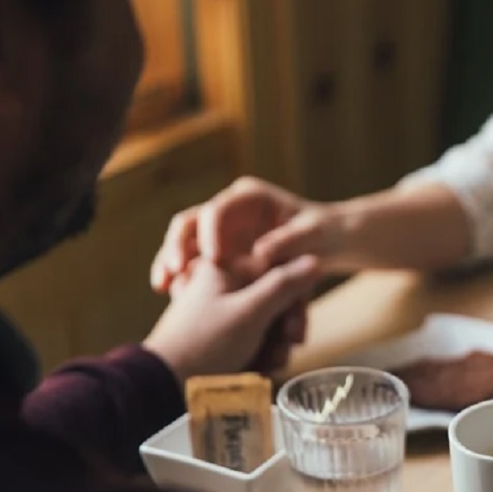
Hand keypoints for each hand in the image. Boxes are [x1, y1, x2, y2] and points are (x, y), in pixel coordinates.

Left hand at [144, 255, 320, 381]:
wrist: (165, 382)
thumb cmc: (204, 343)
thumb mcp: (250, 311)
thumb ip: (284, 285)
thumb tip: (314, 260)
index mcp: (227, 267)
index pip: (280, 269)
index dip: (295, 298)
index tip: (294, 325)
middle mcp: (226, 284)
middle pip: (277, 297)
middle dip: (285, 327)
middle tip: (286, 347)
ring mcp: (224, 310)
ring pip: (269, 320)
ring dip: (276, 345)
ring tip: (268, 363)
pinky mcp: (223, 333)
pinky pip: (255, 337)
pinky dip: (262, 353)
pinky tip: (258, 368)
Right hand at [150, 176, 338, 293]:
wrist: (330, 241)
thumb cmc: (324, 233)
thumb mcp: (312, 235)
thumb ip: (289, 241)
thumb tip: (261, 253)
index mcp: (249, 197)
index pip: (218, 209)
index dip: (210, 232)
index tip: (212, 259)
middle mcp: (230, 209)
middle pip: (191, 222)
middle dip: (177, 245)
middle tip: (173, 270)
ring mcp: (222, 230)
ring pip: (186, 242)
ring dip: (171, 262)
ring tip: (162, 286)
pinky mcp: (220, 251)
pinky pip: (193, 262)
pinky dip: (182, 276)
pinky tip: (172, 295)